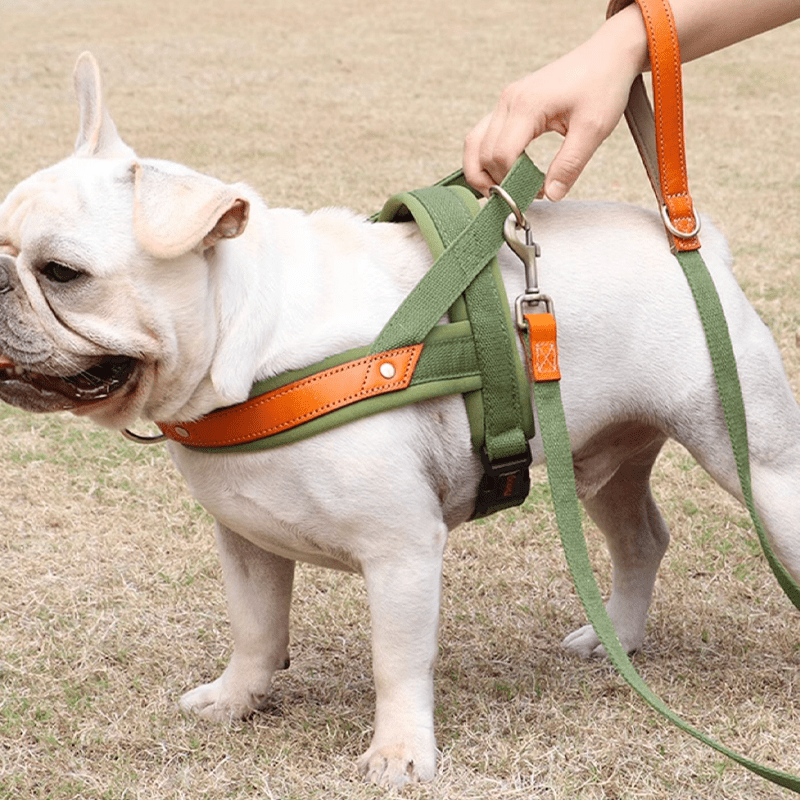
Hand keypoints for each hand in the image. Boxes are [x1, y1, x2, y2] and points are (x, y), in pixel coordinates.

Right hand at [463, 11, 645, 199]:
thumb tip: (551, 195)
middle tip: (520, 197)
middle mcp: (508, 101)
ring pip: (475, 143)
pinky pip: (485, 135)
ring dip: (483, 171)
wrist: (608, 55)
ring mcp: (506, 101)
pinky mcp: (510, 104)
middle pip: (481, 153)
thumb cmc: (603, 85)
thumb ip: (569, 165)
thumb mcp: (593, 130)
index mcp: (526, 106)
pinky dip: (488, 157)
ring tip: (505, 189)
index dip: (512, 182)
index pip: (501, 156)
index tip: (535, 196)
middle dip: (495, 181)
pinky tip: (509, 171)